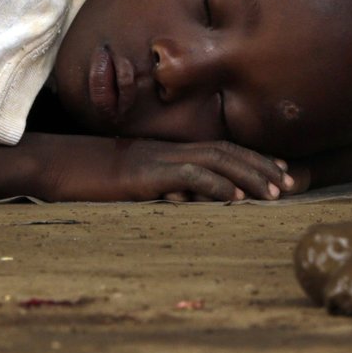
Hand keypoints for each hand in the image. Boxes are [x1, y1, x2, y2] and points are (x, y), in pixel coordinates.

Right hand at [104, 139, 294, 202]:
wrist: (60, 166)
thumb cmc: (94, 179)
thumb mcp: (136, 185)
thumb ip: (165, 189)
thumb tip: (188, 202)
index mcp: (172, 152)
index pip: (222, 150)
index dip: (254, 159)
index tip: (281, 172)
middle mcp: (172, 151)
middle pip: (227, 151)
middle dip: (262, 166)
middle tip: (291, 183)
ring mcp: (161, 159)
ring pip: (215, 160)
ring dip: (249, 175)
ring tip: (274, 193)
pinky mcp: (148, 173)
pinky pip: (188, 176)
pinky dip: (215, 185)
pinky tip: (235, 197)